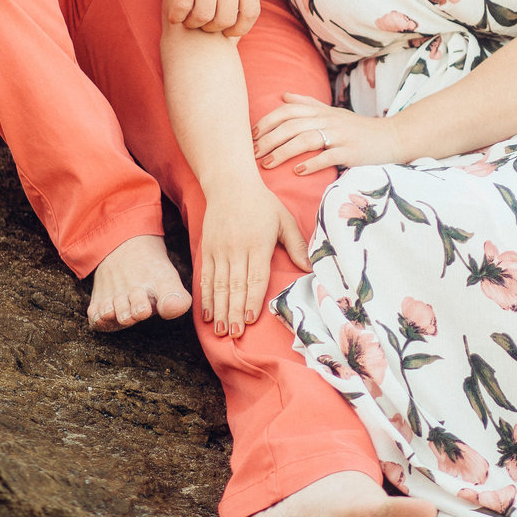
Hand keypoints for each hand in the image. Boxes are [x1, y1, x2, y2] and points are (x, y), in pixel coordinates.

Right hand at [155, 0, 260, 36]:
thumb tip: (239, 3)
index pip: (251, 13)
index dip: (239, 30)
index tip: (226, 31)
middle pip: (225, 19)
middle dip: (211, 28)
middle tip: (200, 23)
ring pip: (203, 16)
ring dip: (192, 23)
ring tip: (186, 18)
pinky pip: (182, 5)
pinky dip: (177, 15)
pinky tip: (173, 13)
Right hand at [200, 186, 310, 335]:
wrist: (229, 183)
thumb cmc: (262, 203)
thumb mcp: (284, 220)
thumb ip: (296, 244)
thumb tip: (310, 268)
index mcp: (258, 243)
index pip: (255, 277)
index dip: (252, 299)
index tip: (250, 319)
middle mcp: (237, 248)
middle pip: (235, 285)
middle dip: (234, 311)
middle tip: (234, 333)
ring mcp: (219, 250)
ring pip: (219, 285)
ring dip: (219, 309)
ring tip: (221, 330)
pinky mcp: (207, 249)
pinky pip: (206, 277)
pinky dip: (206, 296)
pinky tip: (208, 313)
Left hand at [254, 92, 406, 176]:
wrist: (392, 137)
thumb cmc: (358, 128)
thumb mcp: (333, 112)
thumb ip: (308, 104)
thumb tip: (283, 95)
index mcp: (322, 111)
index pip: (288, 111)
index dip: (267, 121)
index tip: (251, 135)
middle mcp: (328, 120)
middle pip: (292, 125)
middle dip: (269, 139)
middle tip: (252, 153)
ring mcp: (340, 135)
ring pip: (306, 139)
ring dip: (283, 152)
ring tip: (267, 164)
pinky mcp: (350, 152)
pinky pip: (327, 156)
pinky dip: (311, 163)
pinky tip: (297, 172)